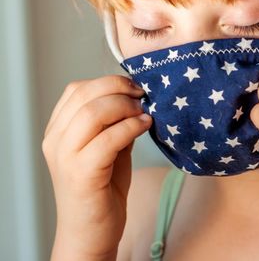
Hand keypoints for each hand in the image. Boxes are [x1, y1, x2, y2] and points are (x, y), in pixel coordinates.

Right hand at [42, 75, 151, 258]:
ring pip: (94, 112)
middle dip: (119, 89)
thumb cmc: (102, 189)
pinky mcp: (82, 174)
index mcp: (57, 131)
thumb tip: (137, 98)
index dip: (108, 82)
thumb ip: (114, 123)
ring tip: (144, 113)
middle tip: (142, 96)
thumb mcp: (108, 147)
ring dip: (126, 107)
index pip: (76, 89)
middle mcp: (55, 140)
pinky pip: (109, 138)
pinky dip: (131, 127)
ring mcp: (65, 157)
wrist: (91, 233)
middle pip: (85, 94)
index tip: (134, 88)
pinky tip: (145, 126)